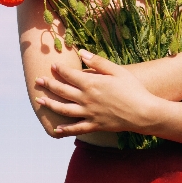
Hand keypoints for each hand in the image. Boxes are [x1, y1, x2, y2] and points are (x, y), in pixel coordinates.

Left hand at [34, 51, 159, 135]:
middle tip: (38, 80)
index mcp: (92, 83)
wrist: (143, 112)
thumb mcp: (117, 71)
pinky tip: (56, 129)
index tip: (53, 65)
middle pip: (62, 91)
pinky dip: (65, 129)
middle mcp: (86, 99)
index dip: (59, 70)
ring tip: (40, 101)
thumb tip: (82, 53)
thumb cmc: (133, 89)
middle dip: (49, 85)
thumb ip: (98, 62)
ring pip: (64, 109)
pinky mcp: (94, 125)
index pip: (70, 75)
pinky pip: (76, 128)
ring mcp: (89, 113)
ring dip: (50, 104)